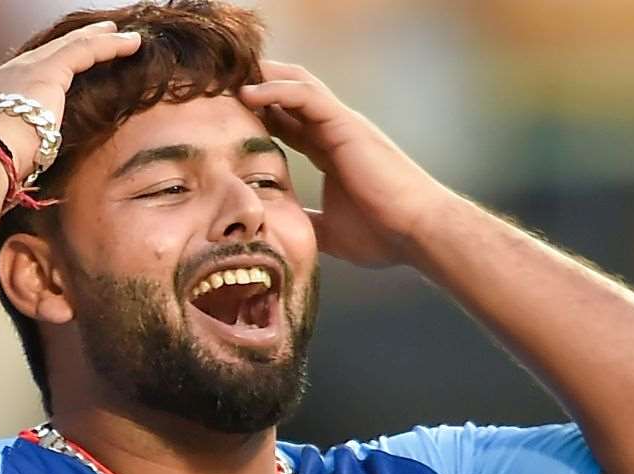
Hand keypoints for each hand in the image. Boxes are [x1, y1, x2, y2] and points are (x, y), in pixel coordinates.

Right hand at [0, 21, 140, 178]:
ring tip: (118, 35)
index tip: (61, 73)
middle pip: (45, 55)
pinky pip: (84, 51)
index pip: (21, 80)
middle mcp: (3, 77)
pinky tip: (131, 44)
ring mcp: (23, 71)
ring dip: (96, 39)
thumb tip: (27, 166)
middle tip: (96, 36)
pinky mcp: (47, 72)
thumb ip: (17, 154)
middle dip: (69, 46)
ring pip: (67, 47)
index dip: (43, 71)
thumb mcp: (1, 160)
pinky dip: (109, 46)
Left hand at [238, 61, 447, 267]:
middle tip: (216, 90)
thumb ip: (307, 222)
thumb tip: (281, 234)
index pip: (287, 123)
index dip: (257, 116)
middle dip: (254, 87)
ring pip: (296, 84)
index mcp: (331, 151)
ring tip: (225, 79)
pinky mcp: (346, 124)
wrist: (417, 233)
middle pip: (288, 95)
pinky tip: (247, 92)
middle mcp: (335, 131)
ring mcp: (341, 124)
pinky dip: (275, 90)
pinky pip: (305, 95)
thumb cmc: (384, 235)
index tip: (223, 118)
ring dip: (260, 77)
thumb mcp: (330, 231)